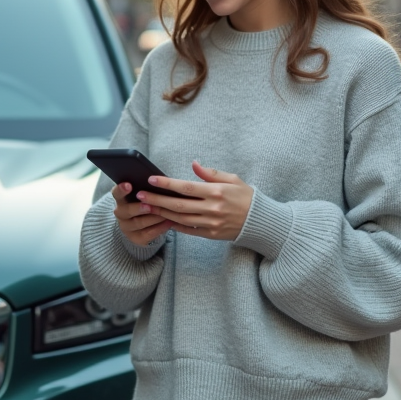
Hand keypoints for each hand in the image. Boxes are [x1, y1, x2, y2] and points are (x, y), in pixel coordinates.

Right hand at [112, 182, 172, 245]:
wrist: (141, 226)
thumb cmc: (145, 203)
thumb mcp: (142, 196)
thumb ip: (146, 190)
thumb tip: (158, 181)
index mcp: (121, 200)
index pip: (117, 193)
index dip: (121, 190)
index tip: (129, 185)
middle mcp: (121, 214)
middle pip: (127, 211)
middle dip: (139, 208)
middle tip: (149, 205)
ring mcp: (127, 227)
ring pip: (139, 223)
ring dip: (153, 217)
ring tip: (165, 213)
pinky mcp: (136, 238)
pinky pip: (148, 233)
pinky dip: (160, 227)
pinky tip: (170, 221)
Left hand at [135, 161, 253, 240]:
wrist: (260, 221)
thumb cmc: (246, 196)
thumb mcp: (233, 179)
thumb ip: (211, 173)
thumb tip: (194, 164)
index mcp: (216, 192)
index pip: (186, 187)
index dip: (167, 184)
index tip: (152, 179)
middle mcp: (212, 208)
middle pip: (178, 204)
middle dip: (157, 200)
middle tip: (140, 195)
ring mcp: (211, 223)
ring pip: (180, 218)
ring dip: (162, 213)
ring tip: (147, 207)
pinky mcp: (211, 234)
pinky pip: (189, 230)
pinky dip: (175, 225)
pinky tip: (164, 219)